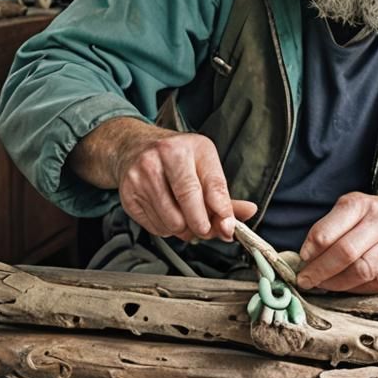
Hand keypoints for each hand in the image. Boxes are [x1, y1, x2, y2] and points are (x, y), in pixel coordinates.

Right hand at [116, 128, 256, 241]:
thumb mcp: (203, 165)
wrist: (133, 147)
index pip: (212, 184)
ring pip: (172, 222)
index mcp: (192, 147)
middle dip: (203, 225)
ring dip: (183, 230)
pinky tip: (166, 214)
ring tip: (184, 217)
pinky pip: (155, 228)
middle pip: (190, 203)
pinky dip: (166, 229)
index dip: (223, 211)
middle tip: (206, 229)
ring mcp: (143, 174)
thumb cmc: (175, 158)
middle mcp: (165, 155)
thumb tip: (249, 212)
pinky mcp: (128, 193)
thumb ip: (223, 193)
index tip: (229, 227)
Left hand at [296, 192, 377, 293]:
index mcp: (361, 204)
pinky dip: (358, 289)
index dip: (311, 248)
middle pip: (345, 253)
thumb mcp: (349, 209)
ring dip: (337, 283)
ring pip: (362, 271)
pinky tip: (347, 286)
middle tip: (306, 280)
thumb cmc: (371, 216)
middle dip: (320, 271)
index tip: (302, 259)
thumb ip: (328, 229)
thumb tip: (306, 259)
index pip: (329, 230)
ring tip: (323, 285)